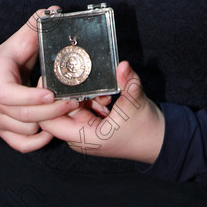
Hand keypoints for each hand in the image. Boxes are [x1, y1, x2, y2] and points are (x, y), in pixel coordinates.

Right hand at [0, 7, 95, 152]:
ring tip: (67, 111)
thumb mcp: (19, 40)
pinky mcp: (4, 131)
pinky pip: (20, 144)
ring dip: (47, 125)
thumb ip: (34, 25)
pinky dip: (37, 143)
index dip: (29, 97)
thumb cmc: (9, 57)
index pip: (7, 94)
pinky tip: (51, 131)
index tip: (51, 92)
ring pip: (24, 131)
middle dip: (51, 111)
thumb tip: (52, 11)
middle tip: (74, 102)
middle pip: (22, 116)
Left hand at [40, 61, 164, 163]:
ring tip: (104, 94)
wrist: (158, 141)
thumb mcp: (136, 104)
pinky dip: (91, 97)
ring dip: (83, 94)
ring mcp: (83, 129)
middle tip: (79, 76)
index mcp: (84, 137)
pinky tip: (106, 97)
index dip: (48, 101)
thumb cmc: (145, 130)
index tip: (56, 79)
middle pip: (57, 110)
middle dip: (68, 92)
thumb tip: (122, 65)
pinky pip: (81, 105)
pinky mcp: (90, 123)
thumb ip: (127, 83)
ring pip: (70, 105)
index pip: (49, 120)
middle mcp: (79, 136)